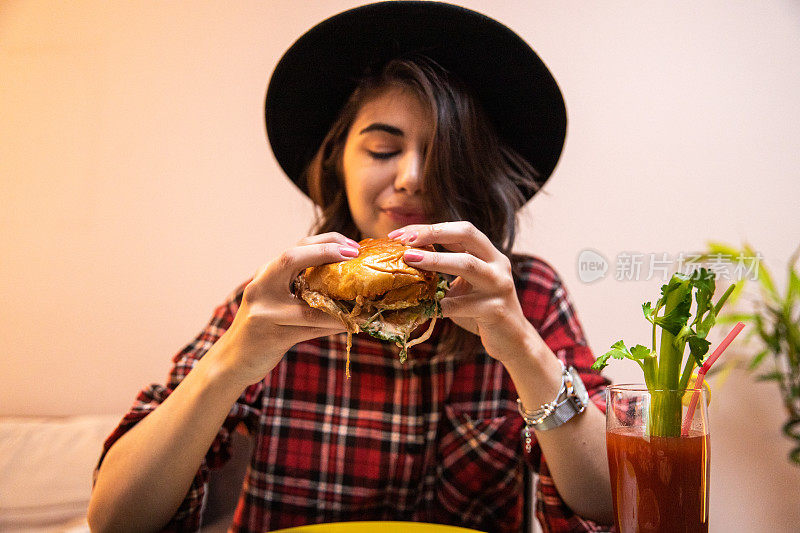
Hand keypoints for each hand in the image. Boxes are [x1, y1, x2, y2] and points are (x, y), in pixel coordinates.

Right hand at [211, 233, 357, 386]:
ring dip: (340, 301)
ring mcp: (264, 312)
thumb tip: (344, 276)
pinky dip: (333, 324)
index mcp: (265, 274)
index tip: (352, 246)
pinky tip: (351, 323)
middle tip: (354, 254)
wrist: (233, 360)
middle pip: (291, 258)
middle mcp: (261, 287)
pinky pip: (311, 328)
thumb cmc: (263, 327)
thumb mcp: (275, 299)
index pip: (295, 247)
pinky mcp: (273, 335)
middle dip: (326, 251)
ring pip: (308, 303)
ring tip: (363, 297)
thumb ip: (299, 285)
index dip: (325, 242)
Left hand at [389, 222, 543, 363]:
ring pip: (468, 264)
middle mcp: (497, 264)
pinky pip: (462, 305)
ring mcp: (499, 285)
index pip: (459, 230)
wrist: (512, 340)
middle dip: (433, 233)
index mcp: (489, 254)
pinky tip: (424, 307)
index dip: (428, 228)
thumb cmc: (480, 310)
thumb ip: (446, 269)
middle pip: (467, 234)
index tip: (398, 234)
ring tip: (410, 259)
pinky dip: (440, 305)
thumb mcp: (464, 284)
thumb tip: (406, 259)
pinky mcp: (496, 310)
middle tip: (404, 240)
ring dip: (436, 259)